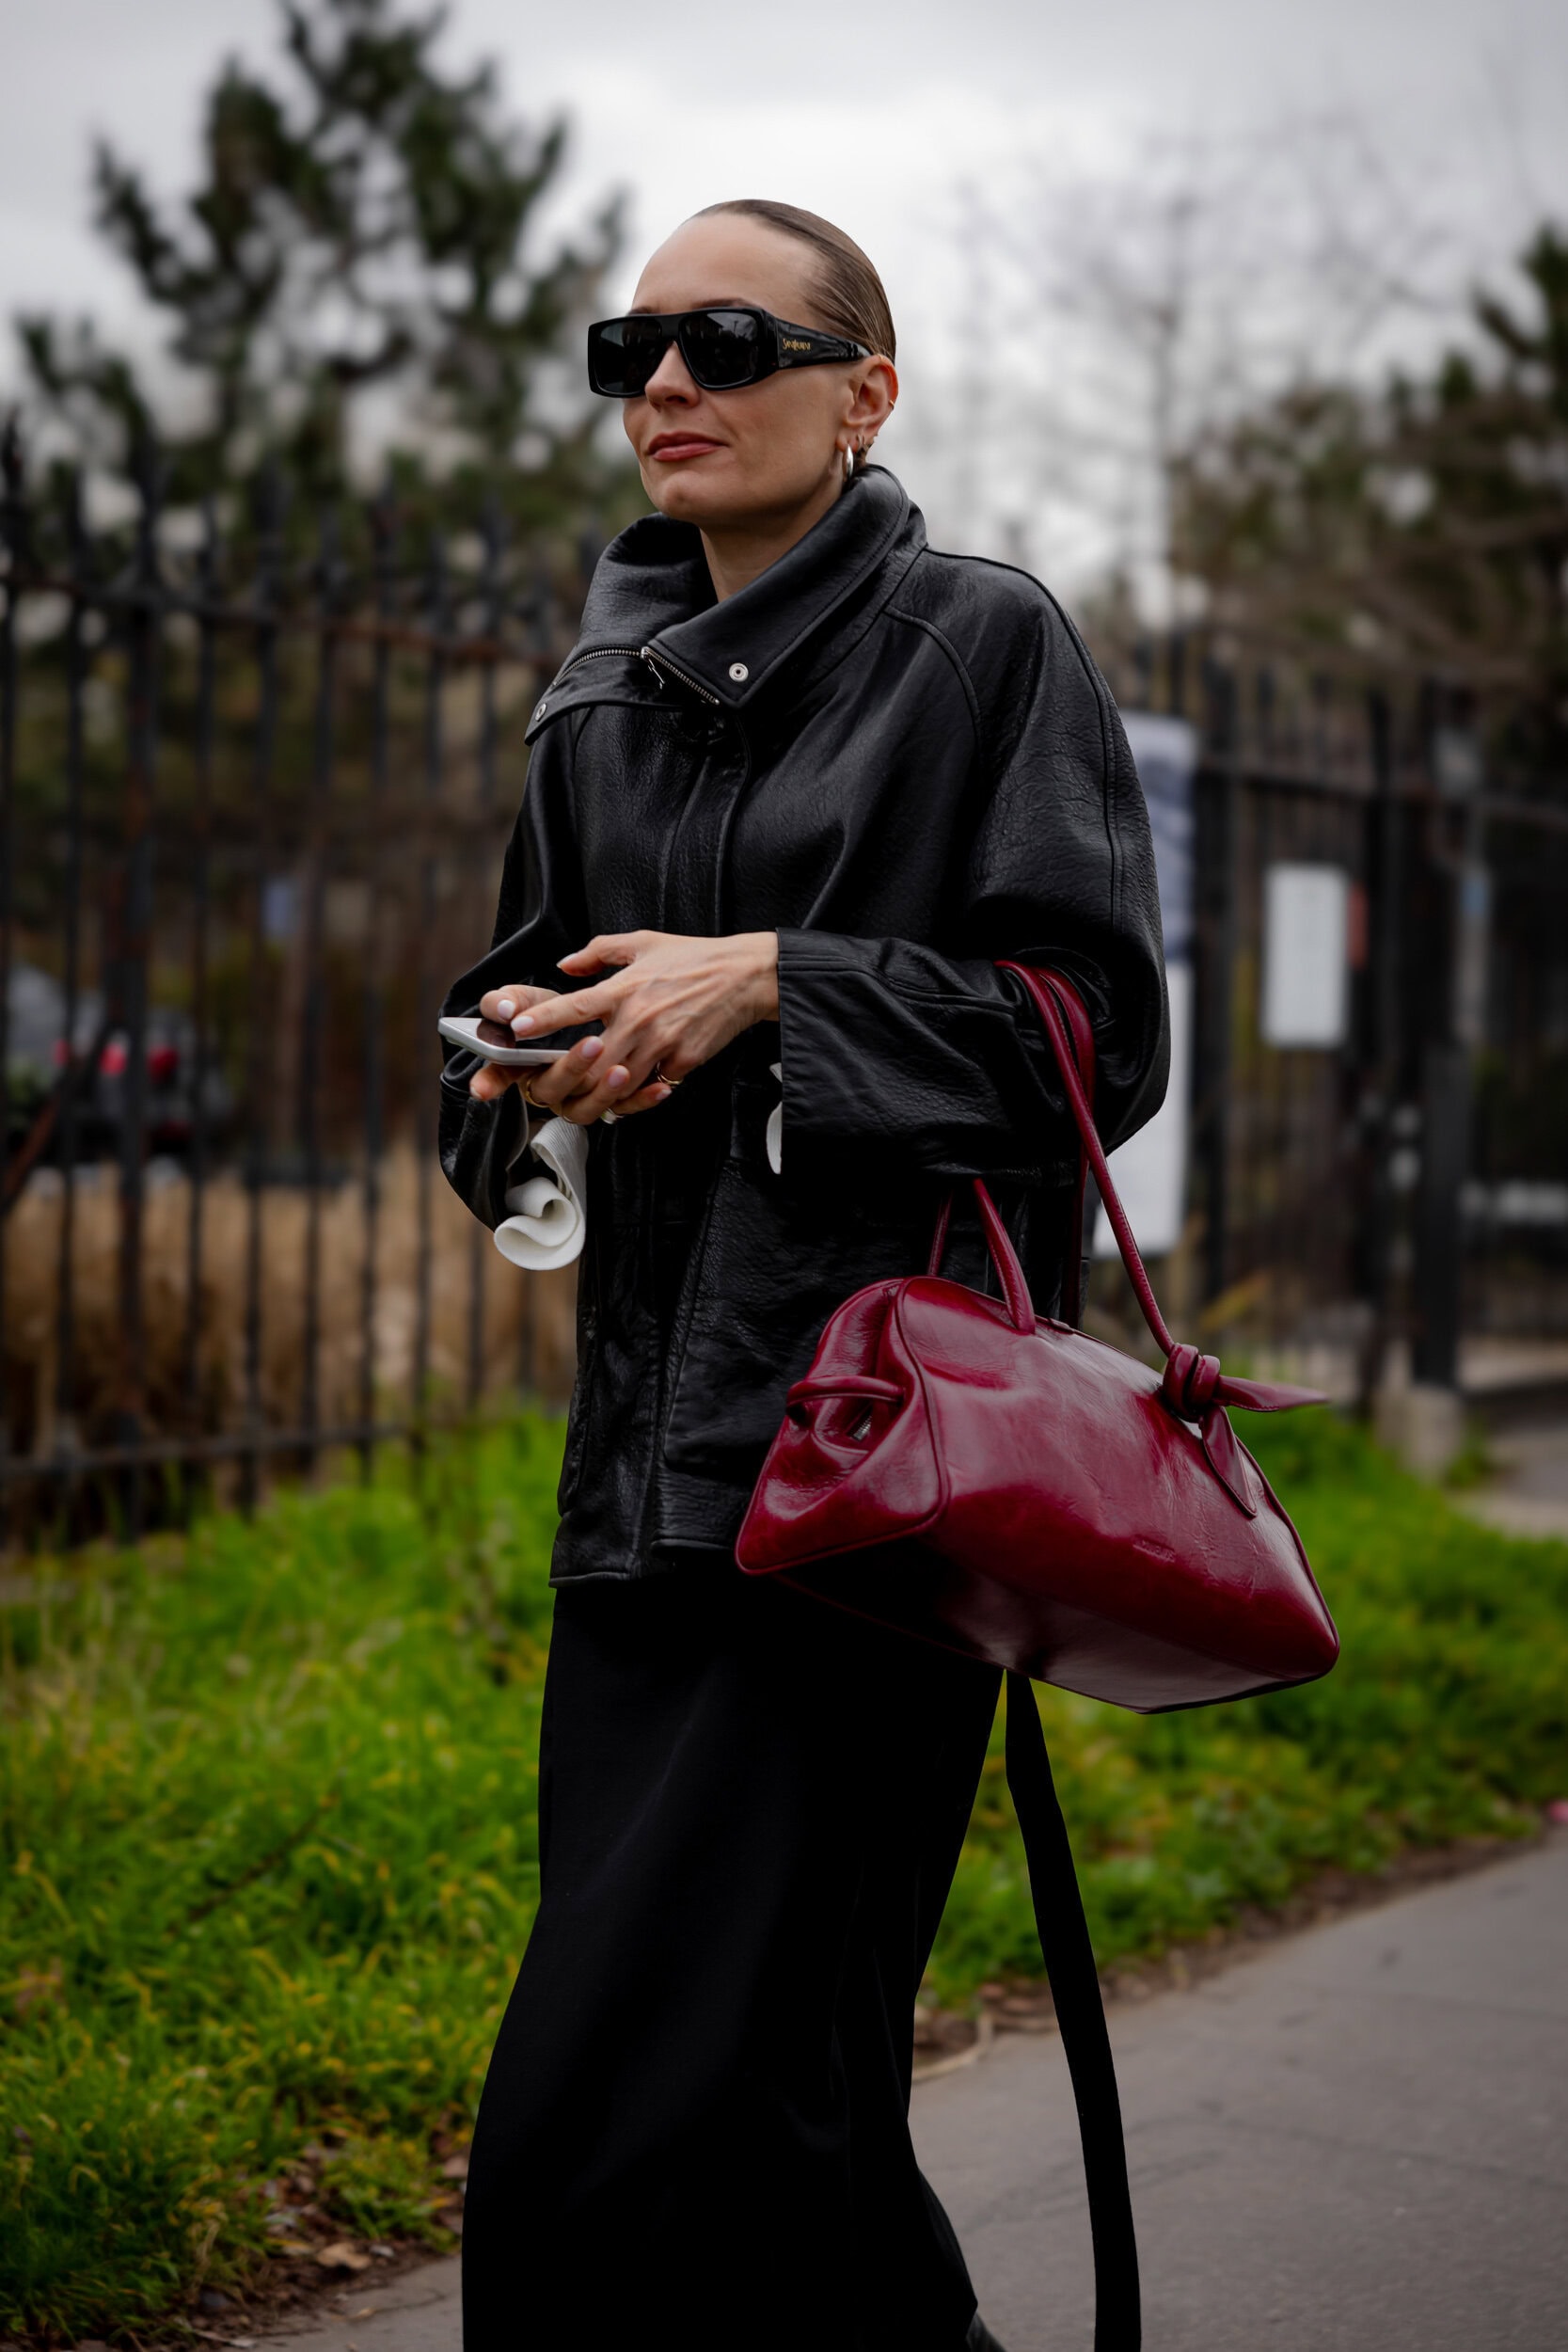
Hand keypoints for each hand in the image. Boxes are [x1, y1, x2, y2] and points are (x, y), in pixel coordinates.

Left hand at [469, 929, 778, 1125]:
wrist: (746, 977)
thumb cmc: (694, 958)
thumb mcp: (644, 942)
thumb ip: (598, 951)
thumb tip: (565, 964)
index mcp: (624, 988)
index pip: (574, 1006)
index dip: (544, 1020)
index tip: (518, 1031)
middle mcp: (639, 1018)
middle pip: (591, 1062)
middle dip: (570, 1077)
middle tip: (554, 1082)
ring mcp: (662, 1043)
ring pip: (618, 1082)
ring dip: (601, 1091)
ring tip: (590, 1092)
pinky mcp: (684, 1061)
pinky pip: (652, 1087)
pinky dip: (639, 1093)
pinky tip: (635, 1089)